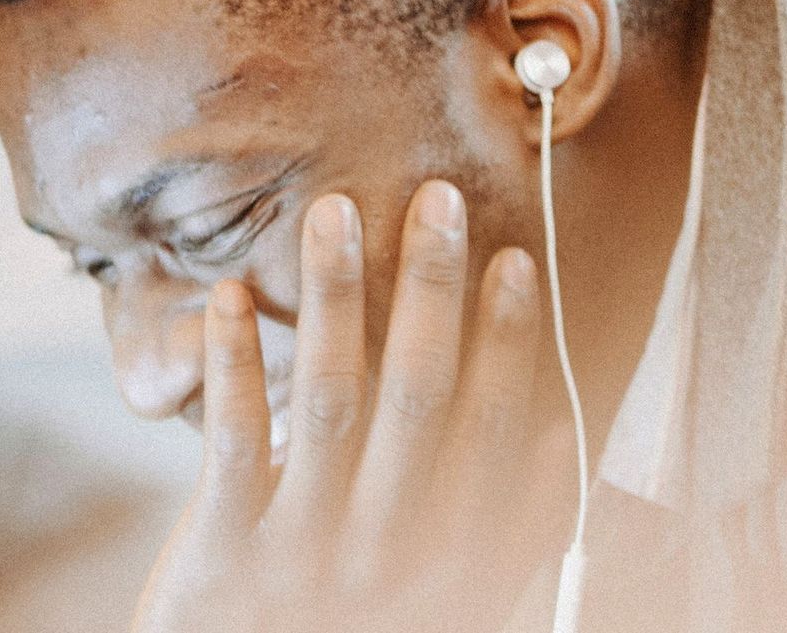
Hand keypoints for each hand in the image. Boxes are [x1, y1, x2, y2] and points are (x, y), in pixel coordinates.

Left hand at [132, 181, 572, 632]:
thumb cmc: (353, 626)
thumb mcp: (447, 593)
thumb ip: (504, 524)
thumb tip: (560, 433)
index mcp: (455, 557)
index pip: (495, 431)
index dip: (507, 343)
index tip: (514, 258)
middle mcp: (391, 552)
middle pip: (419, 398)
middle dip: (430, 290)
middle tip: (437, 198)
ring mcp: (307, 553)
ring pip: (329, 403)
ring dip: (335, 299)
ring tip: (333, 212)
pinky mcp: (226, 555)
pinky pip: (234, 444)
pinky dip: (232, 364)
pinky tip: (230, 295)